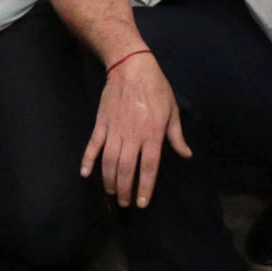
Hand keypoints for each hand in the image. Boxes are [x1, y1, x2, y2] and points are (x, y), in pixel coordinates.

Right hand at [79, 52, 190, 206]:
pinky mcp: (101, 124)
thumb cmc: (156, 88)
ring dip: (109, 181)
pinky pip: (93, 146)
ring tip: (111, 194)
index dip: (144, 187)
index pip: (148, 168)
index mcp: (152, 134)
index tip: (142, 203)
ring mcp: (114, 130)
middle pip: (127, 170)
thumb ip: (177, 136)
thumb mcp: (172, 110)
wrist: (131, 66)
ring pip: (109, 162)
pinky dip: (88, 160)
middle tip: (125, 204)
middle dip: (125, 190)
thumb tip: (186, 154)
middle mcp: (132, 136)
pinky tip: (85, 174)